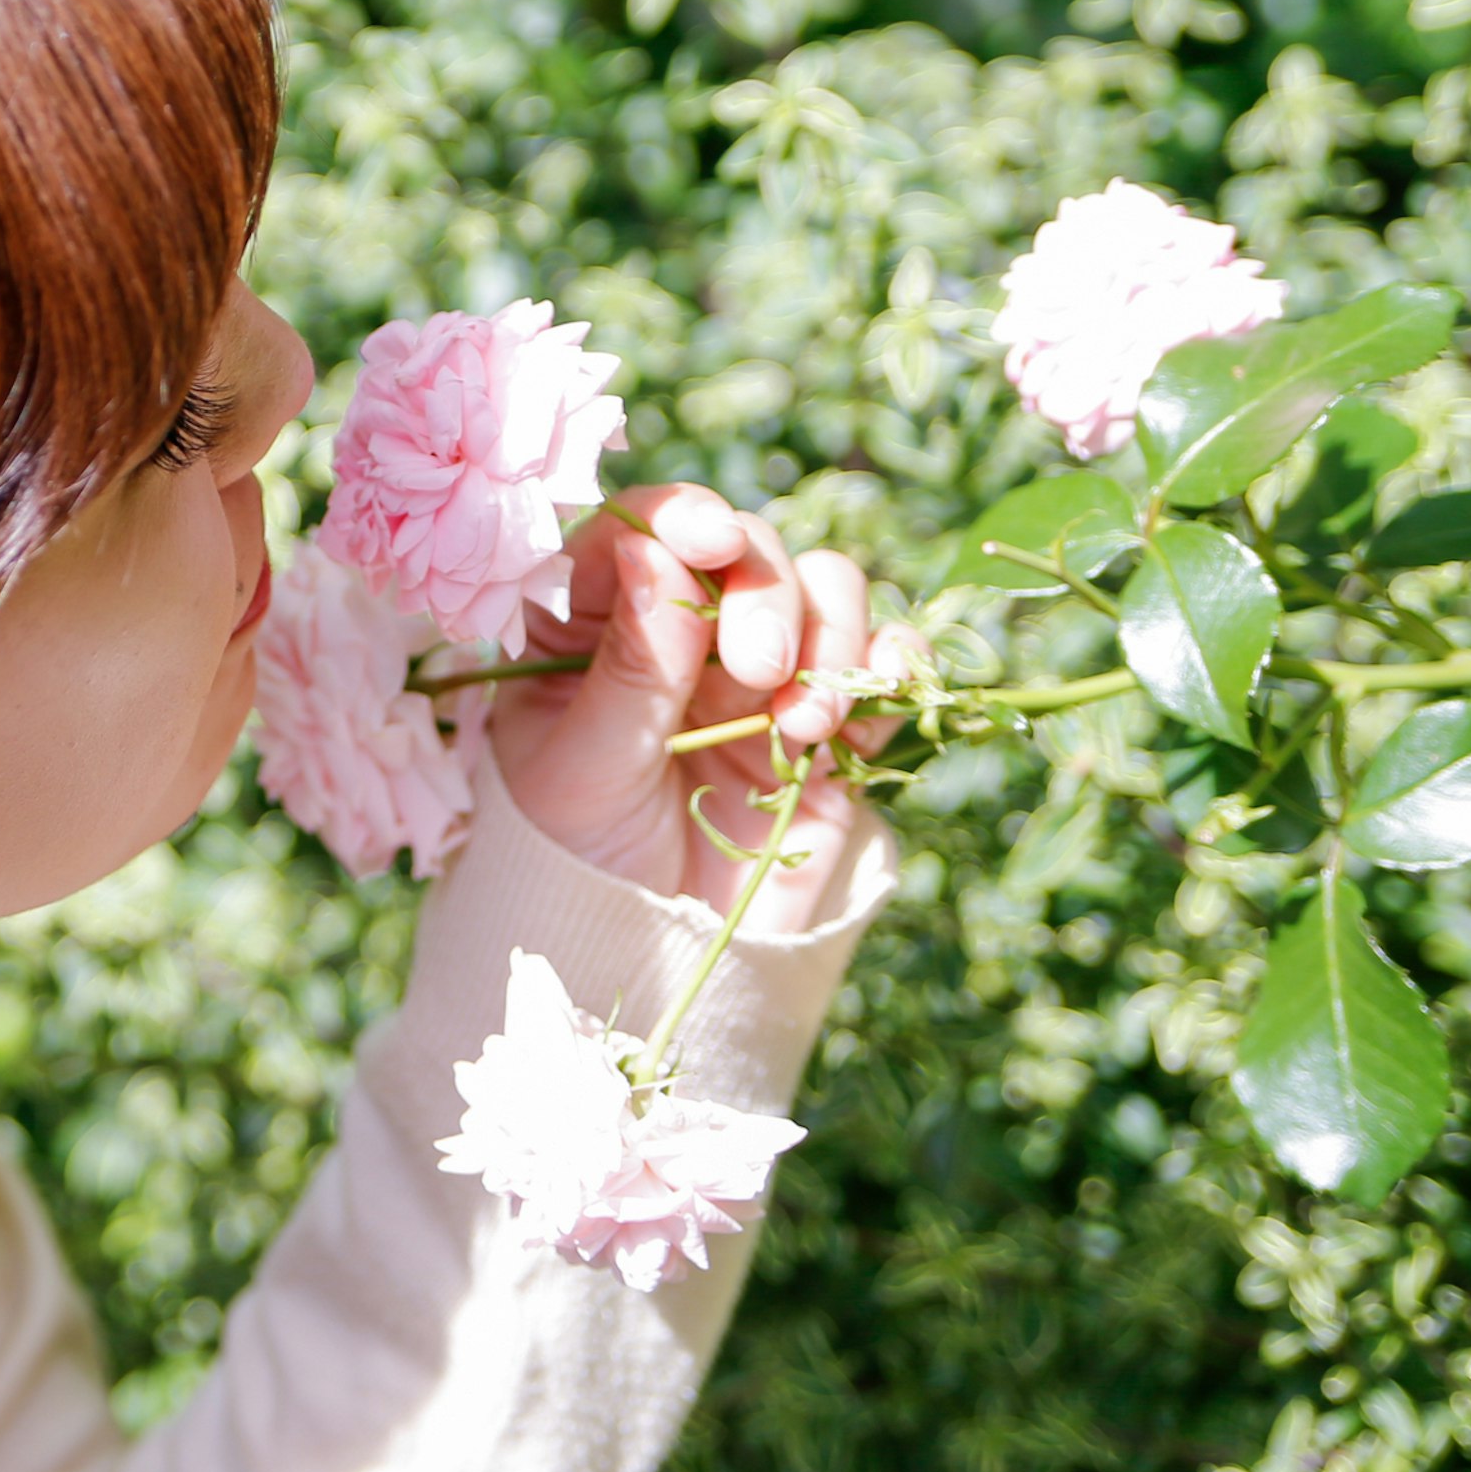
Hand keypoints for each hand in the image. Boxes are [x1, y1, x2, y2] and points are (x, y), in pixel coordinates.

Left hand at [485, 485, 913, 906]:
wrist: (650, 954)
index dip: (680, 517)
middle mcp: (680, 626)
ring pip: (824, 585)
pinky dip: (892, 665)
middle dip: (765, 594)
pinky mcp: (830, 719)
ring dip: (831, 634)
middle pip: (746, 548)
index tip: (711, 539)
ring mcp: (760, 669)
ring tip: (806, 723)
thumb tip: (654, 551)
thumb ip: (626, 667)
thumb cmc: (578, 859)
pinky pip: (884, 656)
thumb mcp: (579, 768)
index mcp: (589, 621)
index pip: (638, 530)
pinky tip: (866, 715)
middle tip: (760, 671)